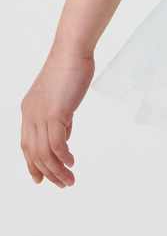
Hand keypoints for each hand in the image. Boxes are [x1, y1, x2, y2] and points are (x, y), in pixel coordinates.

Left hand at [20, 47, 94, 187]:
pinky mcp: (55, 114)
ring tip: (69, 179)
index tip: (41, 178)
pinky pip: (57, 144)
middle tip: (60, 184)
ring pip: (45, 153)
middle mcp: (30, 116)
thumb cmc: (70, 68)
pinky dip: (63, 157)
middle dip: (47, 172)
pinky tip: (71, 162)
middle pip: (34, 153)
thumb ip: (60, 116)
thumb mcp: (61, 96)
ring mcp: (41, 116)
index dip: (32, 164)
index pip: (27, 145)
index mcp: (29, 111)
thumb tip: (64, 135)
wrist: (71, 52)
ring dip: (57, 170)